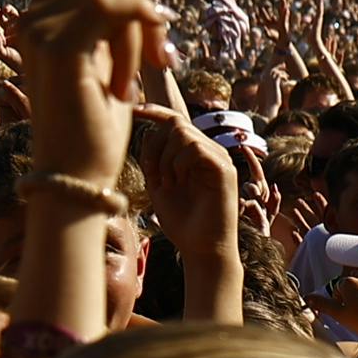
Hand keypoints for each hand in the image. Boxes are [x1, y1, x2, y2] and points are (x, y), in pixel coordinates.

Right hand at [16, 0, 164, 189]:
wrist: (77, 175)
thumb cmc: (94, 128)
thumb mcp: (109, 64)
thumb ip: (109, 21)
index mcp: (42, 23)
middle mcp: (33, 20)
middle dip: (141, 13)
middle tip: (161, 59)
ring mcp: (41, 29)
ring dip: (144, 36)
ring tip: (140, 80)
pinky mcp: (60, 44)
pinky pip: (119, 6)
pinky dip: (141, 34)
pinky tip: (139, 72)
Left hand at [128, 103, 237, 264]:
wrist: (200, 248)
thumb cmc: (180, 220)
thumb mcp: (158, 185)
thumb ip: (153, 160)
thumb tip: (147, 132)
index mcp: (193, 153)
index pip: (175, 121)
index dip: (154, 111)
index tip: (133, 109)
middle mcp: (208, 151)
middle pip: (175, 124)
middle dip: (155, 146)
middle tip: (153, 175)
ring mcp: (218, 158)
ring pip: (183, 134)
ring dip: (166, 158)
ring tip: (167, 183)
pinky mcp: (224, 169)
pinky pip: (196, 148)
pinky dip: (179, 163)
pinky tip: (178, 182)